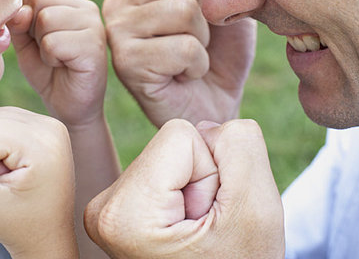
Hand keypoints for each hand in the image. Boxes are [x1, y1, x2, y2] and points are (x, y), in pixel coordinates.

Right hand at [0, 107, 77, 258]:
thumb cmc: (19, 224)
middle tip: (6, 179)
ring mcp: (52, 124)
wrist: (49, 235)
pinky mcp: (48, 126)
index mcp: (42, 144)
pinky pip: (4, 120)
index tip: (1, 183)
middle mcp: (51, 127)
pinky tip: (17, 165)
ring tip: (11, 174)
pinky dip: (2, 142)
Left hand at [7, 0, 106, 127]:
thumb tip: (21, 9)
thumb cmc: (47, 72)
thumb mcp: (24, 41)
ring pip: (45, 18)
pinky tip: (64, 66)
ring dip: (42, 45)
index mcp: (69, 1)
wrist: (68, 108)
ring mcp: (93, 25)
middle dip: (32, 28)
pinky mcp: (94, 46)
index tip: (34, 36)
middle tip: (47, 50)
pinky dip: (50, 58)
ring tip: (56, 58)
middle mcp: (85, 7)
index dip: (23, 12)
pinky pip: (54, 42)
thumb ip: (18, 20)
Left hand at [85, 119, 283, 258]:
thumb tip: (209, 126)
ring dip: (195, 190)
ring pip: (169, 155)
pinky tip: (184, 230)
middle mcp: (103, 207)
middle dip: (202, 181)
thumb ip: (239, 145)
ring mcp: (107, 208)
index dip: (212, 172)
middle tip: (204, 228)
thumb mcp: (255, 209)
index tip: (209, 218)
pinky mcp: (117, 207)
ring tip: (195, 232)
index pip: (182, 134)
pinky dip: (184, 195)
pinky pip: (163, 168)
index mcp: (125, 212)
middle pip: (171, 143)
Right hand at [103, 0, 255, 126]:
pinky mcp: (125, 62)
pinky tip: (183, 77)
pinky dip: (197, 66)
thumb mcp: (225, 4)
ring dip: (203, 43)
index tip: (205, 14)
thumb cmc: (219, 57)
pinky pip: (184, 48)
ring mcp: (117, 29)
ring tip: (189, 59)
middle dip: (207, 12)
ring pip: (185, 10)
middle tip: (197, 40)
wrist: (212, 109)